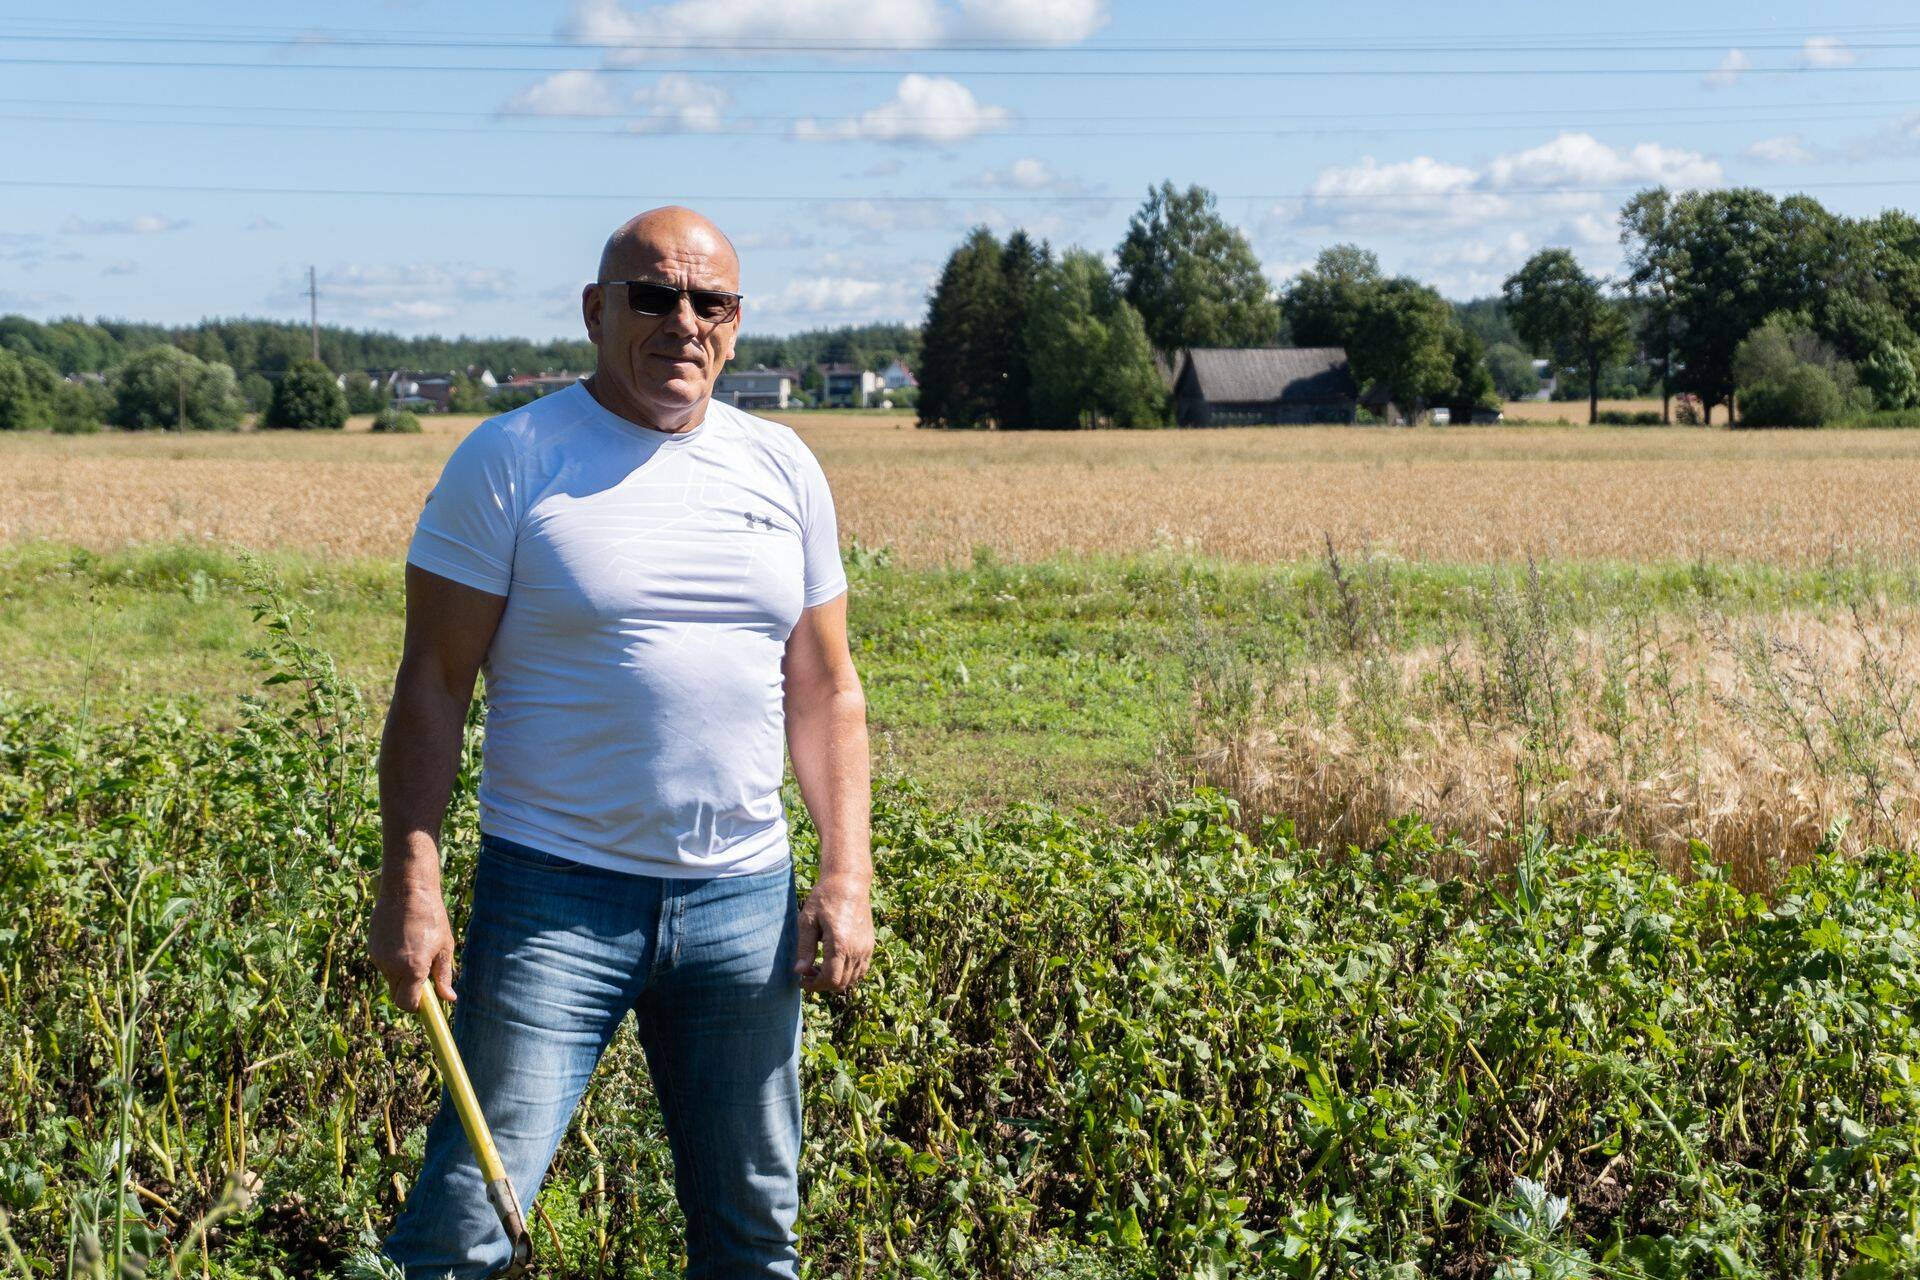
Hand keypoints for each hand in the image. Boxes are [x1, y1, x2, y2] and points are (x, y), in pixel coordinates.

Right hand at [369, 879, 456, 1011]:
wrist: (407, 890)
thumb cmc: (431, 917)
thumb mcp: (444, 947)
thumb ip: (444, 976)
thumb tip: (449, 998)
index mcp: (412, 969)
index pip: (407, 1004)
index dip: (417, 1006)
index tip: (426, 1001)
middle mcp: (392, 967)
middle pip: (397, 993)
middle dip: (409, 989)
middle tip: (424, 972)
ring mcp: (378, 957)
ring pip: (390, 977)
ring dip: (401, 972)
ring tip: (415, 945)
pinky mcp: (371, 948)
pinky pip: (383, 963)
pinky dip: (392, 959)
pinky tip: (403, 938)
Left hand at [793, 874, 873, 994]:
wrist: (849, 882)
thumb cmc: (825, 897)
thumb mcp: (808, 920)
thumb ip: (805, 947)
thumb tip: (800, 971)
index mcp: (840, 944)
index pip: (830, 980)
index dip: (814, 986)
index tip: (801, 980)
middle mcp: (857, 949)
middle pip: (841, 983)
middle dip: (822, 984)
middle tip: (807, 973)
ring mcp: (866, 948)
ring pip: (853, 979)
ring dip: (836, 980)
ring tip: (819, 968)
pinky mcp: (870, 944)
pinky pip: (861, 969)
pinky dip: (848, 973)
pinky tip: (835, 962)